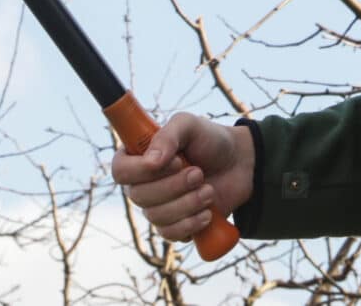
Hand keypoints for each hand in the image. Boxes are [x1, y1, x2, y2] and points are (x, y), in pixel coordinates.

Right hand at [110, 113, 253, 243]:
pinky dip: (191, 224)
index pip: (120, 171)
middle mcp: (143, 184)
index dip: (141, 171)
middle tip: (199, 173)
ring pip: (156, 216)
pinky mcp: (175, 225)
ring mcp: (158, 207)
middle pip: (139, 196)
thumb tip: (151, 161)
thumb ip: (168, 136)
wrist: (240, 164)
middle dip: (174, 186)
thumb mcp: (189, 126)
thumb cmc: (210, 140)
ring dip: (187, 203)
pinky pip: (170, 234)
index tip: (173, 162)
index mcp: (139, 157)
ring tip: (209, 190)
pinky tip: (208, 213)